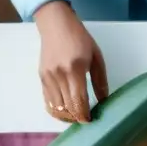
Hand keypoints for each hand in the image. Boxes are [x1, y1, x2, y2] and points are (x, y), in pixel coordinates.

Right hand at [34, 0, 108, 122]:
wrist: (56, 24)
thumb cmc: (80, 39)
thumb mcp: (96, 58)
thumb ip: (100, 82)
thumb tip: (104, 102)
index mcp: (75, 69)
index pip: (78, 101)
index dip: (84, 115)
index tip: (91, 120)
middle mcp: (59, 75)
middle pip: (67, 107)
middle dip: (77, 117)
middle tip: (85, 120)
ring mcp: (48, 77)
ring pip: (56, 107)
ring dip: (66, 116)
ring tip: (76, 116)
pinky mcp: (42, 77)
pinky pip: (47, 100)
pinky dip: (56, 109)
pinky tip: (65, 111)